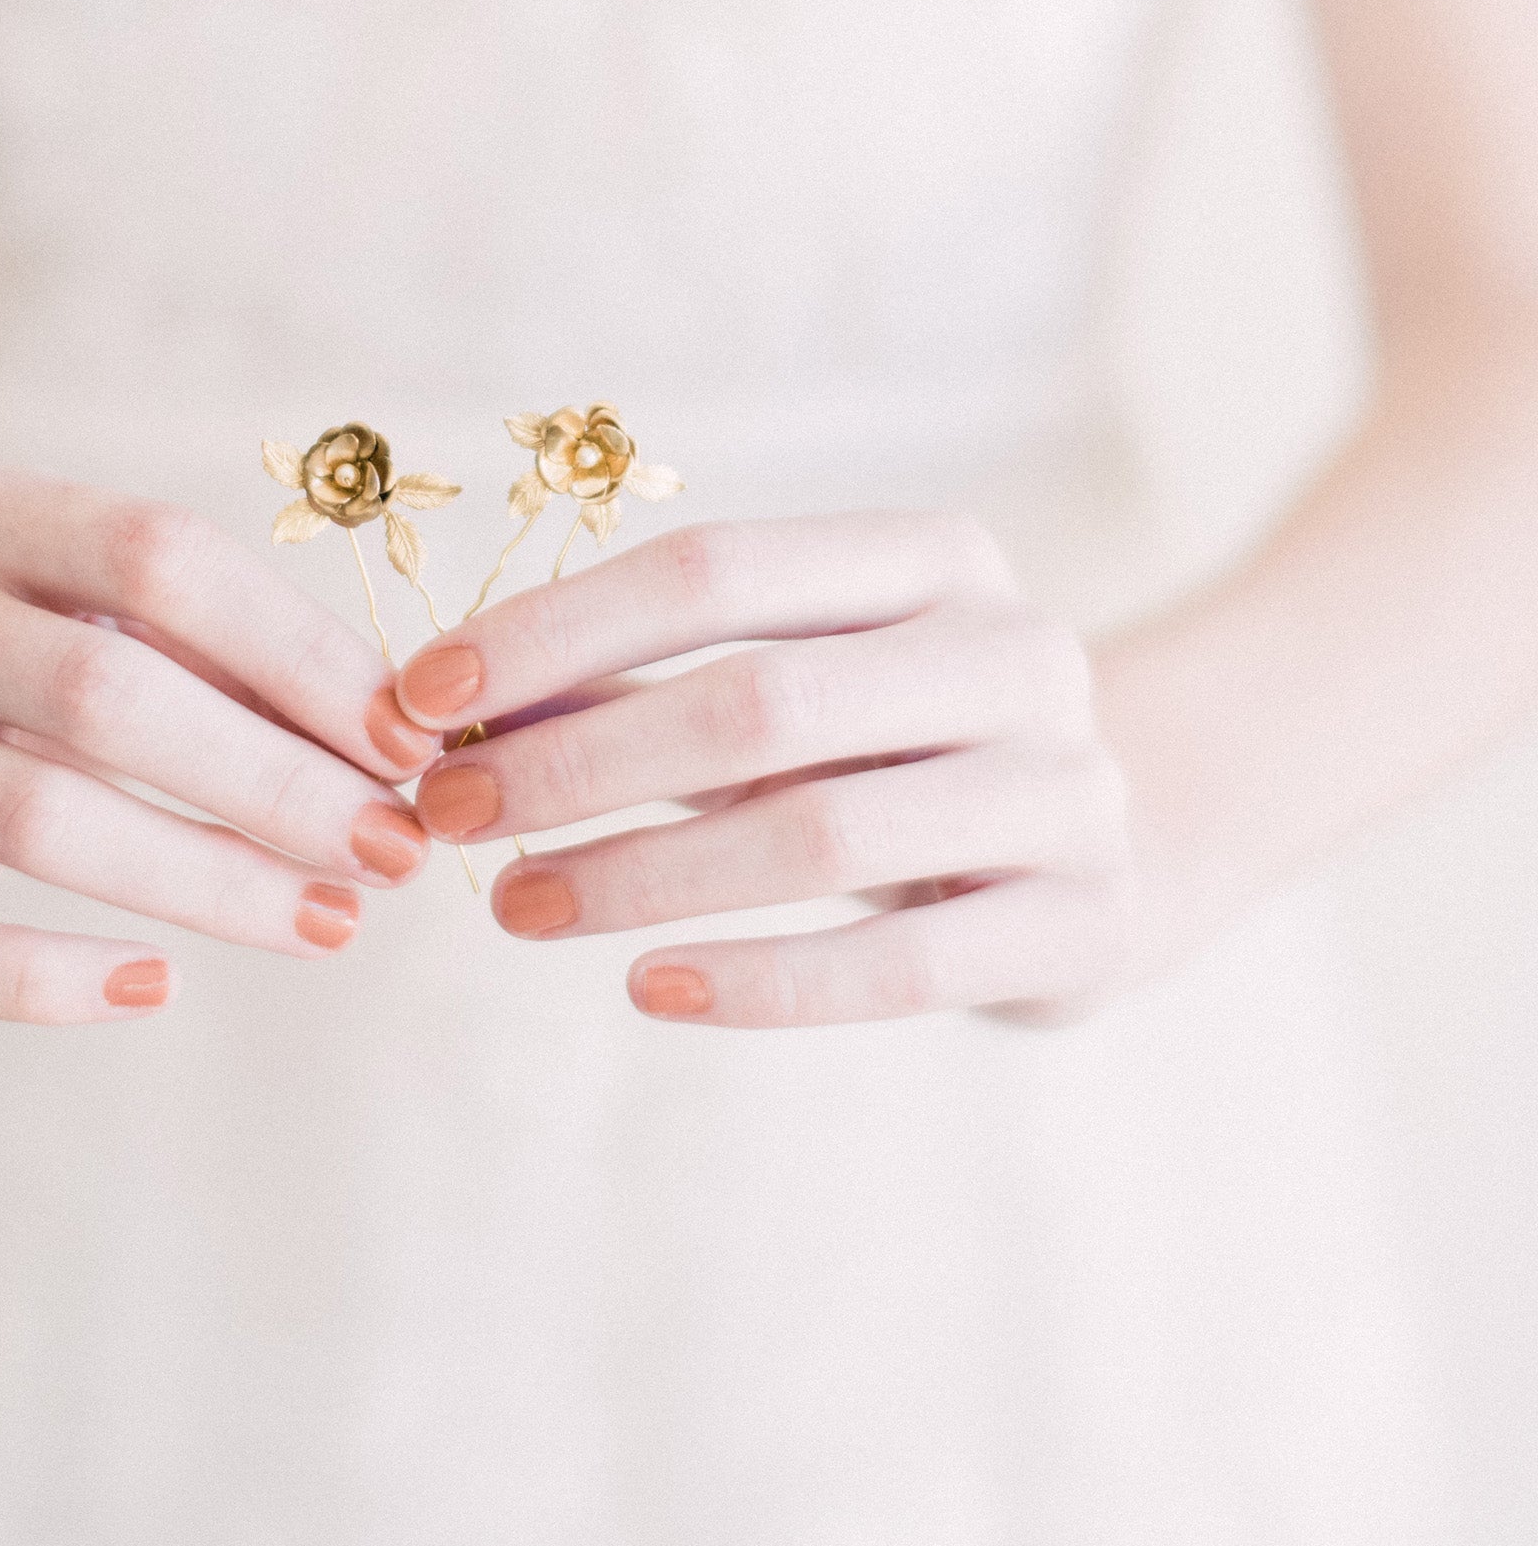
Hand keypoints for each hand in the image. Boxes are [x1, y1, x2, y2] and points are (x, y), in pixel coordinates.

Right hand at [0, 468, 437, 1021]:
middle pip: (101, 693)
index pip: (157, 559)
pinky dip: (44, 980)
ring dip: (206, 883)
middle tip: (394, 851)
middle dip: (272, 783)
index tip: (409, 742)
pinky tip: (158, 988)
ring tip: (328, 922)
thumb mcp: (93, 604)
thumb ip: (225, 651)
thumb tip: (397, 743)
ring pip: (33, 819)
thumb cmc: (11, 647)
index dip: (297, 654)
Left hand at [383, 513, 1138, 1028]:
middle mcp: (1014, 652)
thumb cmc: (903, 749)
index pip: (718, 569)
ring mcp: (1064, 788)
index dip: (557, 630)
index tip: (423, 694)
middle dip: (581, 760)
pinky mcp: (1083, 923)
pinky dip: (762, 981)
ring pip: (820, 833)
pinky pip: (899, 967)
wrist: (1123, 850)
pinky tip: (649, 987)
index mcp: (936, 558)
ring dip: (642, 874)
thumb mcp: (792, 688)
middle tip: (450, 813)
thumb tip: (452, 706)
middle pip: (761, 698)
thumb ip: (642, 686)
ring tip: (516, 906)